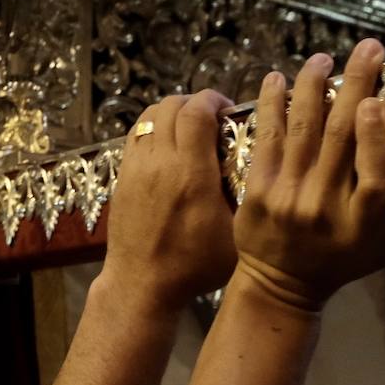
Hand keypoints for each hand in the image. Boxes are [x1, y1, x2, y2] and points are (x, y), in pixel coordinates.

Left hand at [101, 90, 237, 312]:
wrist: (142, 285)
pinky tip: (167, 144)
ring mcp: (136, 167)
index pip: (197, 112)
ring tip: (189, 127)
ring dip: (171, 112)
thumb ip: (247, 199)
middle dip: (194, 103)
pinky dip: (153, 128)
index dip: (213, 99)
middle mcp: (160, 162)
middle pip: (172, 106)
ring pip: (150, 116)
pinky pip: (136, 134)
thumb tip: (262, 170)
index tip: (227, 107)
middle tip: (212, 117)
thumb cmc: (195, 265)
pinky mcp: (122, 177)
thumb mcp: (235, 237)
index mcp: (191, 173)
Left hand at [230, 38, 384, 309]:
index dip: (375, 137)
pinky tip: (278, 79)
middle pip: (340, 140)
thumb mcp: (383, 243)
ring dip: (313, 86)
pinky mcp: (258, 189)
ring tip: (323, 58)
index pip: (373, 176)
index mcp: (360, 223)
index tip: (376, 101)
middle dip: (354, 86)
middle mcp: (325, 207)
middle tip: (369, 48)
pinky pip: (267, 138)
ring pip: (302, 130)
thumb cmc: (341, 259)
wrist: (281, 286)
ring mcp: (288, 197)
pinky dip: (272, 105)